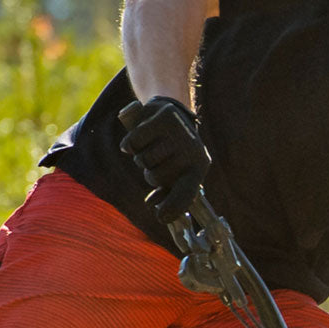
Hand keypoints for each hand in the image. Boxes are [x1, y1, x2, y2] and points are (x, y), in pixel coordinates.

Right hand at [118, 96, 210, 222]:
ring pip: (144, 161)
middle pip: (155, 178)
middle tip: (156, 159)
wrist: (170, 111)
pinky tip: (138, 137)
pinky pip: (134, 143)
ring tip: (150, 146)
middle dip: (149, 172)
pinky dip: (129, 144)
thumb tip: (158, 212)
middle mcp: (192, 150)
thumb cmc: (171, 149)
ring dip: (140, 157)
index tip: (161, 216)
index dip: (173, 207)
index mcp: (199, 167)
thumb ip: (167, 193)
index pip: (186, 193)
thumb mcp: (175, 170)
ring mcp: (179, 133)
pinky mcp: (164, 117)